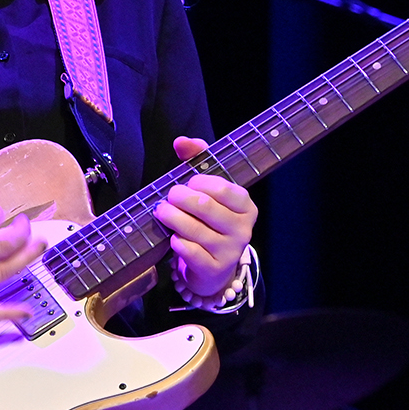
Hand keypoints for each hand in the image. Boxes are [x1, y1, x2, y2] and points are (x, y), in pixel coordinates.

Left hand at [153, 136, 257, 298]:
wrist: (212, 268)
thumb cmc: (208, 221)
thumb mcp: (208, 191)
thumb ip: (197, 161)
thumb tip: (181, 141)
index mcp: (246, 206)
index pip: (223, 188)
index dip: (199, 183)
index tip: (188, 183)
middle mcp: (242, 229)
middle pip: (205, 207)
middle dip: (179, 198)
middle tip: (169, 197)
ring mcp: (229, 250)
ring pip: (194, 229)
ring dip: (171, 217)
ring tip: (162, 211)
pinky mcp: (213, 268)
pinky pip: (189, 250)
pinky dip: (176, 241)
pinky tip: (173, 238)